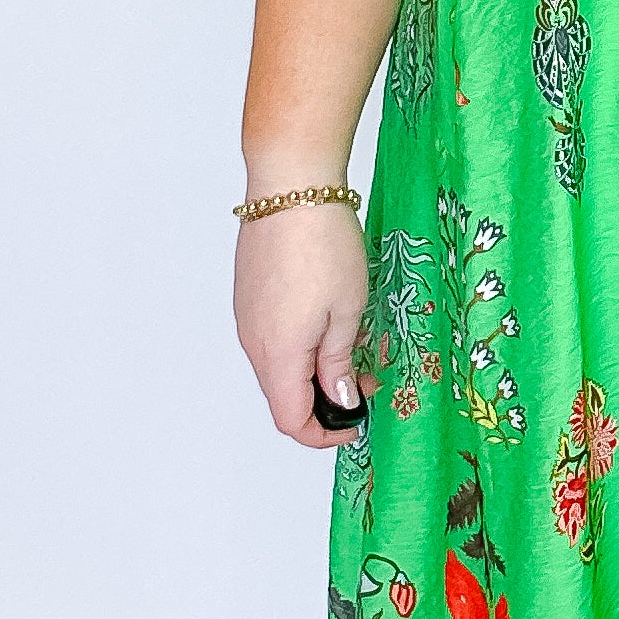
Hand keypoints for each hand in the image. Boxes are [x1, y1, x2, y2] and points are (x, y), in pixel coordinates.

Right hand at [233, 203, 371, 448]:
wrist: (292, 186)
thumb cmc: (325, 245)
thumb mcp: (348, 310)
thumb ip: (340, 363)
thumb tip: (341, 401)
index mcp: (277, 355)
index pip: (292, 420)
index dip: (325, 433)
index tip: (359, 422)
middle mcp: (253, 342)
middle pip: (285, 394)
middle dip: (329, 397)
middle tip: (371, 377)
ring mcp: (248, 317)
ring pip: (281, 364)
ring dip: (318, 367)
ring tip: (359, 342)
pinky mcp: (250, 294)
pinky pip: (275, 336)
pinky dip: (304, 343)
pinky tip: (334, 318)